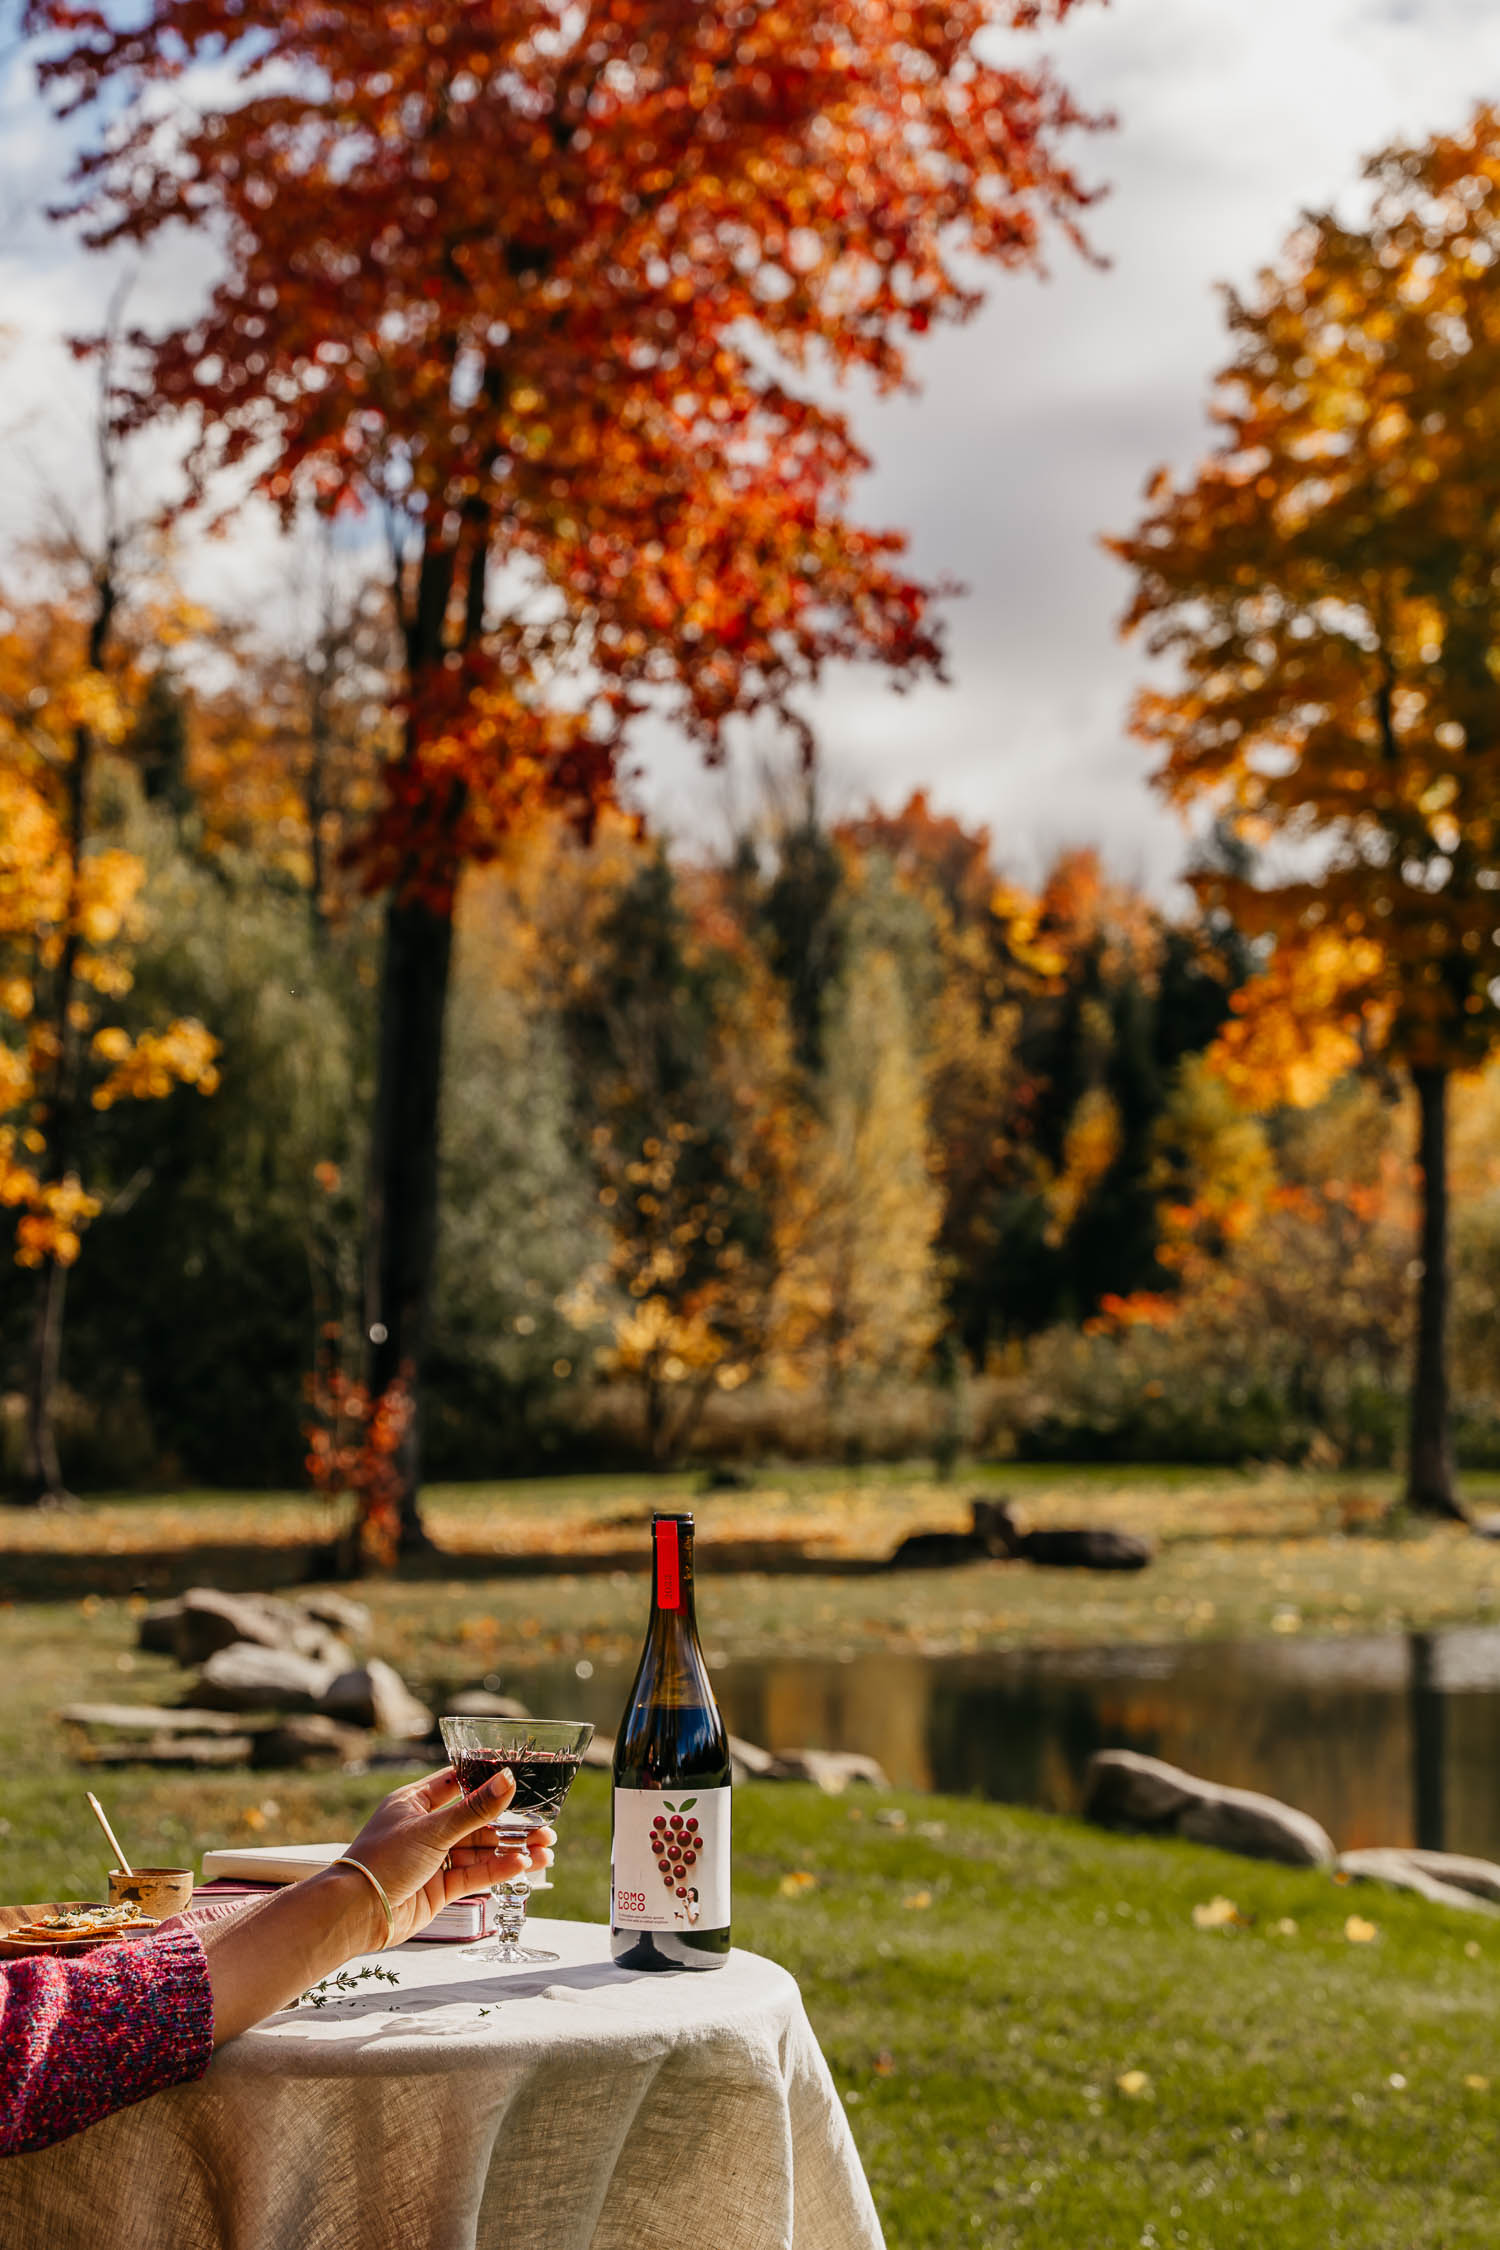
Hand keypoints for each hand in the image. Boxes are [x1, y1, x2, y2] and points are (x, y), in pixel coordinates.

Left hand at [342, 1766, 555, 1945]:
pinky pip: (475, 1874)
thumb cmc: (382, 1861)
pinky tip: (523, 1866)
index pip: (458, 1782)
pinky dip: (499, 1869)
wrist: (356, 1914)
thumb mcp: (432, 1830)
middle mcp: (426, 1828)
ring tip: (546, 1850)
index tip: (521, 1780)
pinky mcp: (440, 1888)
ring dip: (512, 1849)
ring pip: (480, 1850)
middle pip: (477, 1821)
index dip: (489, 1781)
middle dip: (511, 1824)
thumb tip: (508, 1780)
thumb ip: (474, 1810)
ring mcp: (434, 1859)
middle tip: (545, 1826)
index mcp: (416, 1802)